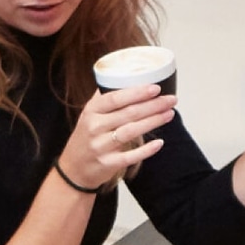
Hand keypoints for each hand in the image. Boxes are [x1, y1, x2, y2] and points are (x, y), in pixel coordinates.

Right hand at [57, 82, 172, 196]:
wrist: (73, 168)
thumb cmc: (87, 136)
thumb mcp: (89, 114)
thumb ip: (105, 98)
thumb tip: (124, 77)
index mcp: (91, 111)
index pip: (115, 98)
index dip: (137, 93)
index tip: (156, 88)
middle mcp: (95, 127)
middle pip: (128, 113)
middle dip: (153, 105)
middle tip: (171, 99)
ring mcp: (100, 146)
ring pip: (131, 131)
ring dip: (153, 121)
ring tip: (169, 114)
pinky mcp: (108, 163)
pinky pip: (130, 156)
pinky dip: (146, 150)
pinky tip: (160, 143)